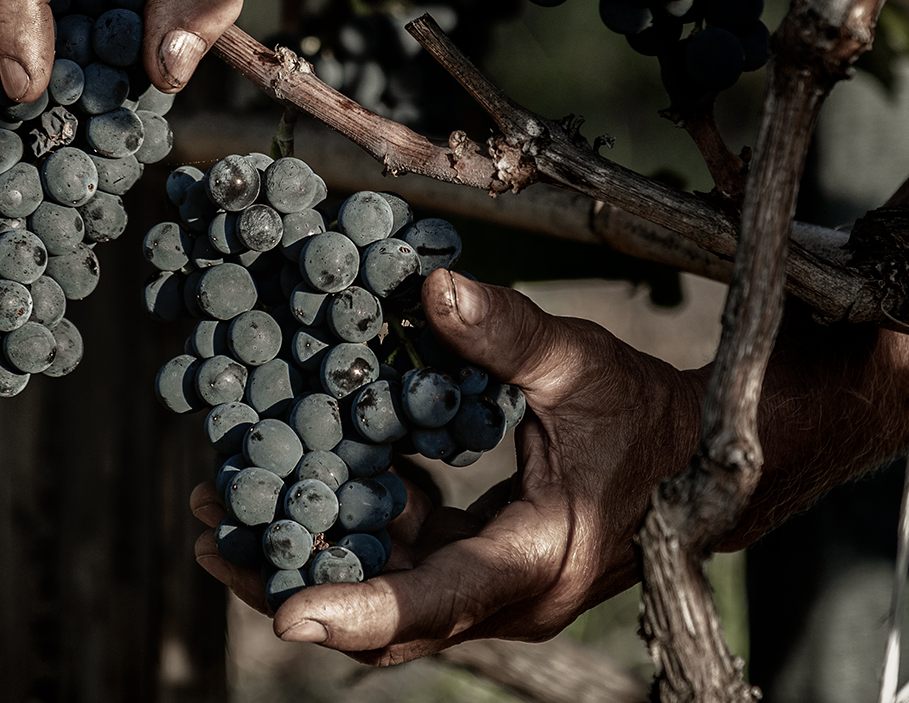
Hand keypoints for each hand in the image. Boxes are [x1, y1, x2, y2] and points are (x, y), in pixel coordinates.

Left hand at [191, 270, 701, 663]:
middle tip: (213, 533)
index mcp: (535, 559)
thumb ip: (507, 334)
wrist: (695, 460)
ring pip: (386, 598)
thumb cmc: (645, 415)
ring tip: (228, 507)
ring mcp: (491, 587)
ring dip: (312, 552)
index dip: (360, 605)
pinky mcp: (481, 564)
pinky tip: (311, 474)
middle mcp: (507, 594)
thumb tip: (431, 289)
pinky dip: (354, 528)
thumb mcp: (580, 366)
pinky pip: (404, 562)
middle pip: (386, 619)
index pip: (438, 599)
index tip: (284, 608)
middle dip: (296, 578)